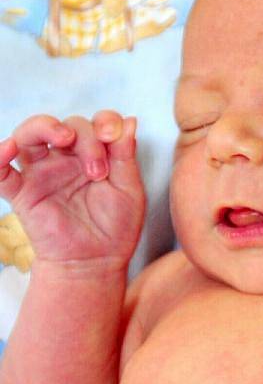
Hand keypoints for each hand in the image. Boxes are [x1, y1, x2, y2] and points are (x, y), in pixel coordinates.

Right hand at [0, 111, 144, 270]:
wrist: (96, 262)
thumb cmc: (115, 227)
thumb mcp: (129, 190)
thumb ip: (126, 155)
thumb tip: (128, 120)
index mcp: (95, 155)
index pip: (96, 123)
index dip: (106, 122)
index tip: (114, 138)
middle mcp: (67, 158)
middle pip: (68, 125)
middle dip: (86, 139)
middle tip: (97, 171)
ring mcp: (42, 173)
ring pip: (30, 133)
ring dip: (44, 126)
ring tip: (63, 138)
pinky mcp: (22, 192)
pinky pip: (1, 171)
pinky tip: (8, 148)